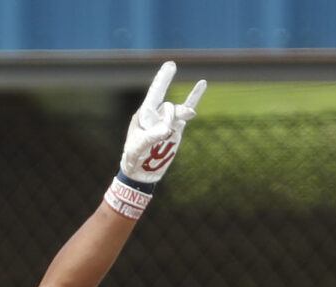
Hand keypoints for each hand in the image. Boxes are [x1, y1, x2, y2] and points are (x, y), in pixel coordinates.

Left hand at [119, 61, 205, 183]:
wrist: (141, 173)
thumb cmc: (134, 159)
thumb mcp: (138, 148)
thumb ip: (151, 137)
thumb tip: (167, 129)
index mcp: (144, 115)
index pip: (154, 94)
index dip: (162, 80)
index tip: (171, 65)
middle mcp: (156, 114)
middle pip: (168, 107)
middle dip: (170, 117)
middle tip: (166, 133)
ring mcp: (167, 121)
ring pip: (179, 111)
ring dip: (184, 113)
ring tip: (190, 115)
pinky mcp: (176, 129)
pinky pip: (186, 112)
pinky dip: (194, 98)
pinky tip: (202, 83)